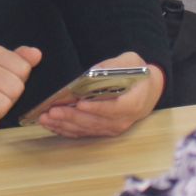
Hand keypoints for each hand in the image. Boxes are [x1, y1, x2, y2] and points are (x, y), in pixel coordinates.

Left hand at [32, 52, 163, 138]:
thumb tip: (93, 72)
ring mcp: (113, 128)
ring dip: (65, 125)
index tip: (79, 103)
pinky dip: (67, 130)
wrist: (148, 91)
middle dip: (72, 117)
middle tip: (52, 111)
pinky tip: (53, 125)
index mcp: (134, 102)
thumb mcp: (130, 62)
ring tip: (46, 118)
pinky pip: (84, 133)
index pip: (114, 108)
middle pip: (95, 122)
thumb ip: (113, 66)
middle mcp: (123, 120)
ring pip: (87, 130)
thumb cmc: (138, 74)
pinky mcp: (104, 132)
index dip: (96, 108)